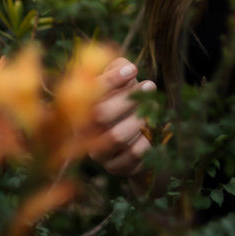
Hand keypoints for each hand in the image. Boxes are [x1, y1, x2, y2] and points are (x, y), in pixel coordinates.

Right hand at [88, 56, 156, 179]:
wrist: (131, 135)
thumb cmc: (122, 98)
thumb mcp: (118, 79)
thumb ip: (118, 68)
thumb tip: (127, 68)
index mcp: (79, 107)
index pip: (87, 92)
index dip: (110, 80)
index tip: (133, 69)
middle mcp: (83, 133)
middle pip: (101, 114)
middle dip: (128, 98)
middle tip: (150, 85)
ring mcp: (99, 153)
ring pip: (117, 136)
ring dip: (140, 117)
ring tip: (154, 105)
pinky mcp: (117, 167)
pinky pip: (135, 154)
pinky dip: (149, 138)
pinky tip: (155, 126)